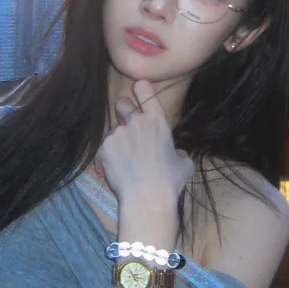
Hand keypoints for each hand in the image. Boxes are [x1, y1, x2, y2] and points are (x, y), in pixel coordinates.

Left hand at [97, 80, 193, 209]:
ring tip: (124, 161)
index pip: (144, 89)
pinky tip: (114, 170)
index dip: (139, 89)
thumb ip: (178, 152)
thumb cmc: (169, 181)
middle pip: (121, 103)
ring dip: (117, 141)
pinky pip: (103, 149)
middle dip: (123, 112)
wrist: (147, 198)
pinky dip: (107, 158)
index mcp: (157, 121)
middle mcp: (136, 122)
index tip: (137, 92)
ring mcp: (118, 134)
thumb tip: (177, 154)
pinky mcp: (104, 148)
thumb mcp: (184, 164)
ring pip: (113, 130)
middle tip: (128, 129)